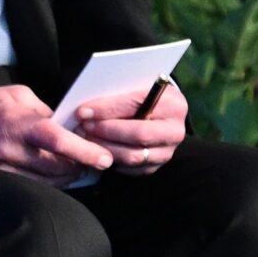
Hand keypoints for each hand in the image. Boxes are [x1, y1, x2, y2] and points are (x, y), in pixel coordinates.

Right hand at [0, 81, 113, 182]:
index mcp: (16, 123)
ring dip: (67, 178)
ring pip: (49, 184)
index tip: (103, 158)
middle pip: (59, 169)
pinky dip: (47, 183)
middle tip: (95, 162)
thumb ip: (42, 110)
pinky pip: (32, 187)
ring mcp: (3, 169)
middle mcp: (10, 149)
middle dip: (81, 167)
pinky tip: (53, 175)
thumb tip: (65, 124)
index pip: (58, 141)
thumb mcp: (13, 95)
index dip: (85, 151)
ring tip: (76, 168)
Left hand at [70, 79, 187, 173]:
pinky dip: (111, 160)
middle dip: (106, 131)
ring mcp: (167, 151)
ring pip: (134, 155)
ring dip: (105, 148)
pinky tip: (96, 149)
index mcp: (171, 104)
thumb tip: (86, 110)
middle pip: (139, 134)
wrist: (156, 112)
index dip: (106, 109)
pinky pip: (131, 169)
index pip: (135, 106)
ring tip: (85, 138)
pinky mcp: (156, 166)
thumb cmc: (138, 95)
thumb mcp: (132, 87)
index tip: (82, 112)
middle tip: (83, 127)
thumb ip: (115, 95)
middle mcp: (175, 131)